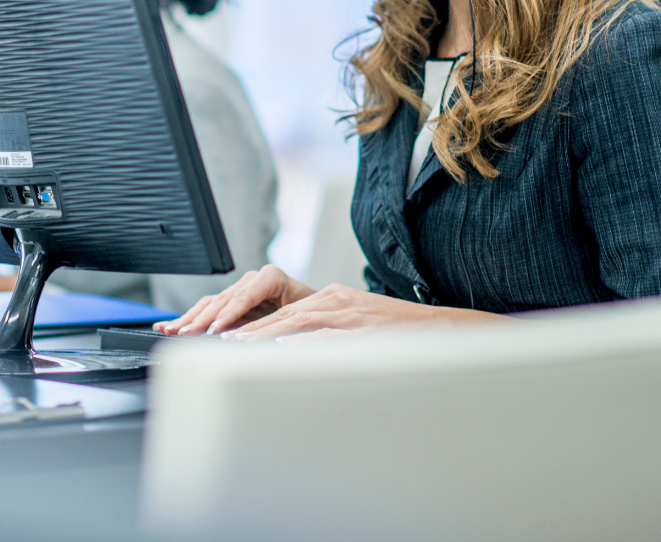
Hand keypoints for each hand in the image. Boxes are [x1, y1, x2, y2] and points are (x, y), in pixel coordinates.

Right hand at [154, 265, 316, 335]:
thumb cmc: (313, 314)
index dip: (228, 314)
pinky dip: (189, 319)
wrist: (318, 310)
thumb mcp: (303, 318)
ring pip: (210, 304)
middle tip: (184, 333)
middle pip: (222, 300)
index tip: (215, 330)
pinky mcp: (231, 303)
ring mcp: (240, 290)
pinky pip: (207, 309)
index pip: (244, 296)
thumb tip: (259, 341)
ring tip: (169, 329)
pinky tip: (169, 325)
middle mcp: (252, 280)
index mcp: (271, 277)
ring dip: (189, 319)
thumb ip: (282, 326)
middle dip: (201, 318)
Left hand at [218, 282, 510, 340]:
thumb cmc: (400, 341)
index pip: (281, 312)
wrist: (446, 334)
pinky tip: (280, 350)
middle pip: (281, 313)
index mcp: (332, 301)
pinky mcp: (365, 327)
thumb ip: (322, 343)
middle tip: (214, 341)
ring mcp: (351, 313)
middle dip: (245, 327)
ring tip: (232, 346)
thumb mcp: (356, 336)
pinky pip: (328, 335)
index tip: (220, 337)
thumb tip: (284, 358)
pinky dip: (302, 342)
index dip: (249, 324)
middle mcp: (337, 301)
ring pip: (297, 320)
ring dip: (262, 334)